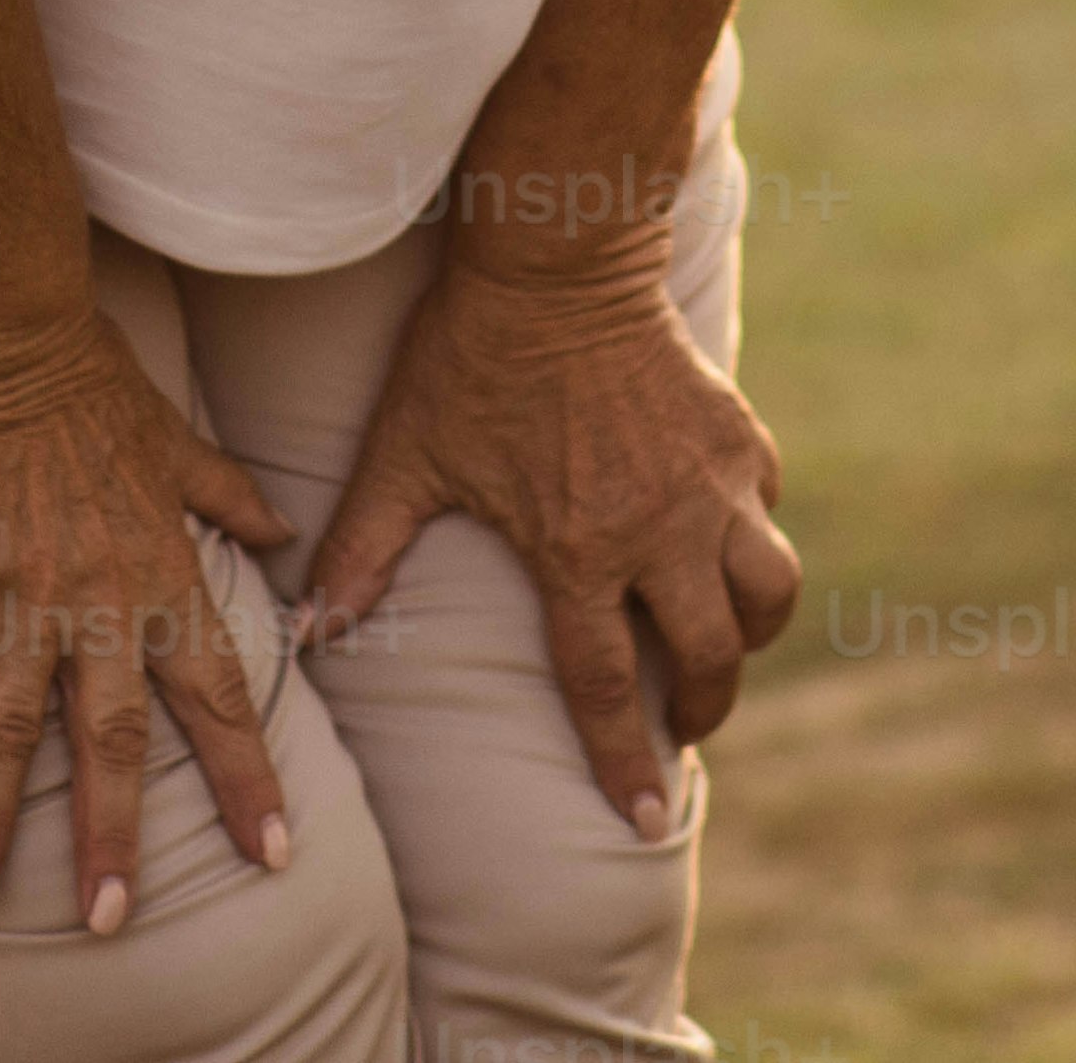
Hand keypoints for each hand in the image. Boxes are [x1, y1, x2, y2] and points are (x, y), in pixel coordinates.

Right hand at [0, 335, 296, 935]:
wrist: (3, 330)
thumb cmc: (90, 380)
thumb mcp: (176, 441)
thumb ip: (229, 495)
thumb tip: (284, 533)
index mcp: (159, 576)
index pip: (219, 695)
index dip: (248, 774)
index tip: (274, 850)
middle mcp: (97, 601)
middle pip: (113, 739)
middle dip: (114, 835)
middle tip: (110, 920)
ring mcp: (19, 592)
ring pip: (7, 725)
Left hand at [296, 226, 797, 828]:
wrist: (555, 256)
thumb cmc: (469, 356)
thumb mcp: (405, 453)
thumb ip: (363, 548)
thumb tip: (306, 629)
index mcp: (579, 549)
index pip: (607, 685)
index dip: (624, 761)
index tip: (646, 820)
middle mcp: (659, 526)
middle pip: (711, 655)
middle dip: (702, 709)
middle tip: (682, 725)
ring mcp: (709, 479)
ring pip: (769, 590)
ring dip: (749, 633)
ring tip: (718, 643)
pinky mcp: (737, 434)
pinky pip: (764, 511)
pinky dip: (749, 539)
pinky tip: (715, 540)